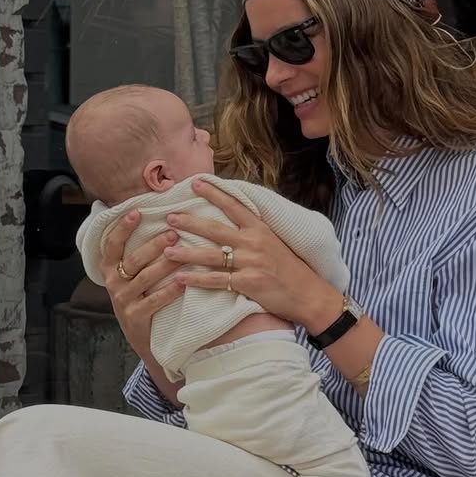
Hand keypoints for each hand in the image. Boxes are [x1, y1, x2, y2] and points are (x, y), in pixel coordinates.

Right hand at [99, 209, 185, 370]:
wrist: (144, 337)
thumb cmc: (142, 296)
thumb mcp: (132, 274)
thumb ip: (139, 251)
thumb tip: (156, 218)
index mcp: (109, 267)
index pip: (112, 244)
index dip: (122, 227)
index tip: (137, 211)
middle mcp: (113, 282)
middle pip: (134, 259)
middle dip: (154, 245)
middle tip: (174, 233)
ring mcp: (123, 300)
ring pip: (145, 278)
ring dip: (165, 264)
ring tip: (183, 253)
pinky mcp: (135, 317)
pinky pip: (153, 301)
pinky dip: (169, 291)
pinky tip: (183, 282)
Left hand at [166, 183, 341, 333]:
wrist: (309, 294)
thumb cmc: (291, 268)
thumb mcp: (275, 241)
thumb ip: (254, 230)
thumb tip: (235, 216)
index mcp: (260, 229)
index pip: (234, 205)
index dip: (214, 193)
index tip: (196, 182)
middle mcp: (254, 242)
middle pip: (215, 229)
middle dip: (190, 222)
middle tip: (170, 217)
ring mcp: (250, 263)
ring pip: (212, 256)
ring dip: (186, 253)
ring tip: (166, 250)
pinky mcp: (249, 283)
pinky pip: (218, 281)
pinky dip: (198, 280)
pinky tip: (181, 279)